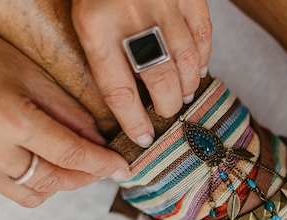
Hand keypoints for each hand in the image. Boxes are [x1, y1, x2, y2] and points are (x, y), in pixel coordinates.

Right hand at [0, 36, 129, 207]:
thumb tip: (101, 143)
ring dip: (63, 184)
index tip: (122, 168)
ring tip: (78, 165)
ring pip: (34, 193)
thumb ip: (69, 113)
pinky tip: (48, 165)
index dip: (102, 164)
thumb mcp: (31, 76)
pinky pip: (14, 191)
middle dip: (87, 176)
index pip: (70, 154)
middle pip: (54, 180)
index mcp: (12, 121)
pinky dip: (37, 185)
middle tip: (106, 166)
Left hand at [72, 0, 211, 147]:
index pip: (119, 90)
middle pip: (159, 82)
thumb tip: (124, 92)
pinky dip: (204, 57)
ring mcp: (166, 5)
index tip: (141, 139)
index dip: (133, 121)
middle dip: (165, 108)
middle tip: (165, 118)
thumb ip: (99, 45)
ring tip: (182, 97)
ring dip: (186, 86)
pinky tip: (199, 69)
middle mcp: (133, 18)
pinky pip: (203, 35)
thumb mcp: (82, 11)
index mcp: (95, 23)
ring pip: (187, 63)